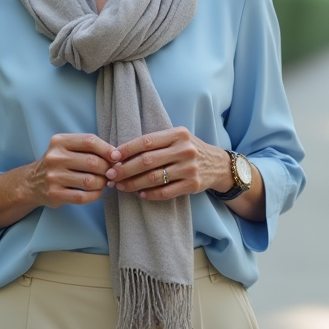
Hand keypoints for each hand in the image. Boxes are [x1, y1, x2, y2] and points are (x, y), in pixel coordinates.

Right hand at [25, 133, 117, 207]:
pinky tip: (97, 192)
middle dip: (108, 169)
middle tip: (112, 173)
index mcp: (60, 142)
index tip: (117, 157)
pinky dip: (95, 195)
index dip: (107, 149)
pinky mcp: (55, 194)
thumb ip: (89, 148)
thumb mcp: (68, 148)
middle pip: (92, 162)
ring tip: (104, 182)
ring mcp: (53, 177)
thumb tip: (116, 157)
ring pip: (89, 181)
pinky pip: (82, 197)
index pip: (89, 141)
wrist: (32, 182)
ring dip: (103, 183)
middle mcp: (55, 157)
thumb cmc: (59, 163)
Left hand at [106, 128, 232, 200]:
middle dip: (124, 169)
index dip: (126, 150)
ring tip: (121, 186)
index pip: (146, 141)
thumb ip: (156, 143)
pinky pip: (165, 192)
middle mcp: (184, 150)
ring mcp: (189, 168)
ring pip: (153, 178)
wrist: (218, 164)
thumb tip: (122, 153)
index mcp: (178, 134)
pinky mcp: (193, 184)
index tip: (112, 157)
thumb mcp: (177, 138)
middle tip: (111, 175)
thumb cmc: (190, 149)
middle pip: (146, 161)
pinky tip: (141, 194)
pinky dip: (150, 194)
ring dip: (133, 184)